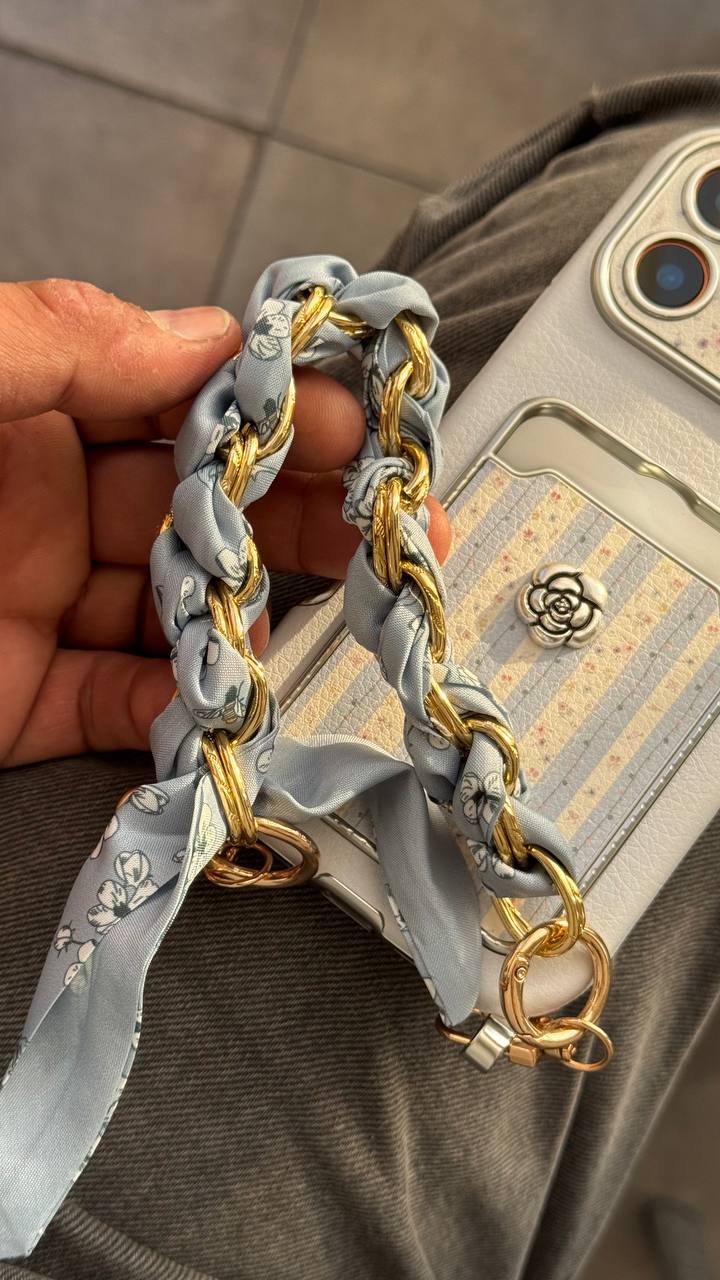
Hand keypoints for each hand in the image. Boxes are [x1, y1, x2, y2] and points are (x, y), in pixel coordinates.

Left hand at [0, 279, 450, 765]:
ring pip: (184, 607)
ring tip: (343, 610)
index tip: (360, 423)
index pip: (184, 399)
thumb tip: (205, 336)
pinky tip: (236, 693)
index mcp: (34, 413)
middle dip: (307, 511)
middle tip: (396, 523)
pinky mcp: (22, 701)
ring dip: (263, 612)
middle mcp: (50, 508)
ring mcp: (41, 605)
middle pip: (208, 506)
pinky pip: (123, 705)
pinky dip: (188, 703)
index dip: (277, 409)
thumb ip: (64, 342)